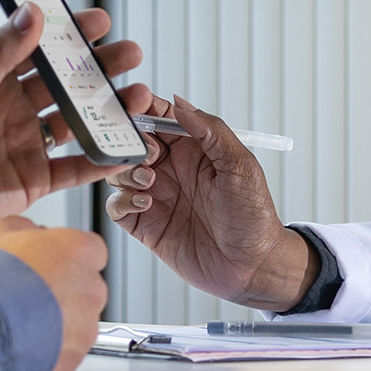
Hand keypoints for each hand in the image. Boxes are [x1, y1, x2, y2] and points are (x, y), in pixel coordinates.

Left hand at [0, 3, 149, 226]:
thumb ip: (0, 52)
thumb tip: (31, 13)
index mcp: (1, 84)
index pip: (43, 51)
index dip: (71, 35)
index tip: (98, 20)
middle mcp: (20, 110)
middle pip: (70, 84)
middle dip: (102, 68)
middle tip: (131, 53)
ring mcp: (32, 144)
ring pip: (81, 122)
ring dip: (110, 110)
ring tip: (137, 96)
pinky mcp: (38, 178)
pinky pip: (78, 168)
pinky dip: (103, 159)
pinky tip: (126, 147)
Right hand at [0, 216, 108, 370]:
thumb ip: (25, 229)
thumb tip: (28, 233)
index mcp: (80, 249)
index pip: (90, 251)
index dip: (64, 257)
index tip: (49, 263)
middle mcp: (91, 287)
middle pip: (86, 287)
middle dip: (63, 291)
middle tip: (31, 293)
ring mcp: (86, 325)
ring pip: (79, 321)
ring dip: (57, 320)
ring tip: (22, 319)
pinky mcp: (74, 357)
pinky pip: (67, 350)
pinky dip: (50, 348)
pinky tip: (23, 339)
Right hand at [103, 95, 314, 309]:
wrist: (252, 267)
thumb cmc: (253, 216)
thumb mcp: (240, 166)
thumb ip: (211, 131)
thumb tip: (179, 104)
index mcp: (192, 147)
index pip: (158, 116)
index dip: (141, 107)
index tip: (133, 106)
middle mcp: (170, 168)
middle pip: (131, 140)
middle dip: (130, 140)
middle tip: (149, 154)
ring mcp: (155, 195)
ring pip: (118, 170)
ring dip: (125, 170)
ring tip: (150, 181)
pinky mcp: (145, 225)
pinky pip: (116, 206)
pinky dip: (122, 200)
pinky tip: (145, 205)